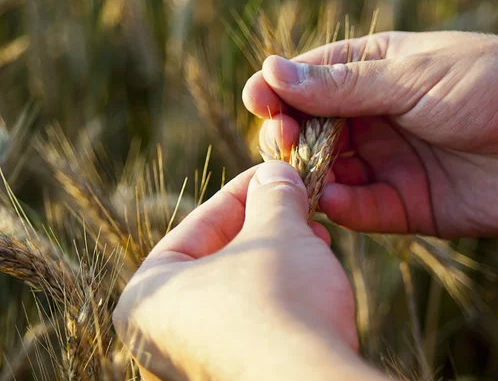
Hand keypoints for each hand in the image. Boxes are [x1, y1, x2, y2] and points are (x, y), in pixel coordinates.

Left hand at [112, 162, 384, 380]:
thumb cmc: (282, 302)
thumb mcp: (279, 232)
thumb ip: (273, 195)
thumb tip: (277, 173)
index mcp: (148, 295)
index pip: (199, 223)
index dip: (244, 189)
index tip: (274, 171)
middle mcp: (162, 333)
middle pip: (220, 255)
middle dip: (267, 223)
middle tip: (297, 200)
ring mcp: (196, 357)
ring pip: (241, 284)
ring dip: (280, 252)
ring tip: (314, 232)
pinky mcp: (232, 370)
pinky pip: (254, 315)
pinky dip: (281, 288)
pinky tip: (312, 269)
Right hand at [243, 31, 497, 236]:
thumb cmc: (494, 83)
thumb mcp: (410, 75)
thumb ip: (341, 86)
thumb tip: (271, 72)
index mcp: (376, 72)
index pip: (311, 81)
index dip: (279, 90)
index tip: (258, 99)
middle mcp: (376, 118)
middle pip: (311, 130)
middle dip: (289, 136)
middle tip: (279, 141)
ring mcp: (389, 163)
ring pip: (329, 172)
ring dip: (309, 175)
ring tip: (300, 174)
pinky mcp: (406, 205)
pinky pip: (360, 209)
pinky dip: (342, 206)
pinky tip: (333, 199)